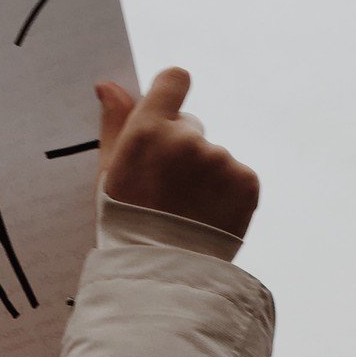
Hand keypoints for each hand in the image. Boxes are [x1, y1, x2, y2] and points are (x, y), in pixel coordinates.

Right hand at [96, 67, 259, 238]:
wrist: (163, 275)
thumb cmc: (127, 224)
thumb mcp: (109, 173)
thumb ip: (114, 123)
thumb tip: (109, 85)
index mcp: (148, 131)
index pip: (174, 80)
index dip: (171, 93)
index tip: (167, 115)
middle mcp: (186, 139)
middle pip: (191, 127)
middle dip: (181, 151)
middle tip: (167, 191)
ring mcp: (220, 160)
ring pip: (214, 157)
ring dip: (205, 176)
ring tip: (187, 211)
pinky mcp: (247, 182)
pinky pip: (238, 177)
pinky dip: (227, 194)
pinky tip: (209, 217)